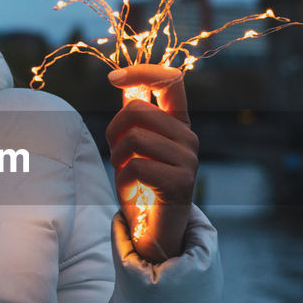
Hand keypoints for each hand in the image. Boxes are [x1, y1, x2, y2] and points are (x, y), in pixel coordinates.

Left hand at [105, 65, 198, 263]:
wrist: (153, 230)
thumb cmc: (141, 186)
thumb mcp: (134, 146)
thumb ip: (134, 117)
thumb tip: (126, 83)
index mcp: (179, 123)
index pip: (171, 80)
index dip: (142, 71)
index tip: (114, 77)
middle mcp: (188, 137)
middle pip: (138, 109)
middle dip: (113, 130)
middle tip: (116, 154)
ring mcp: (188, 159)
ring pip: (134, 137)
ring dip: (117, 157)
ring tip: (124, 172)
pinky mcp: (181, 182)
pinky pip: (137, 166)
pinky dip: (124, 178)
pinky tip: (131, 189)